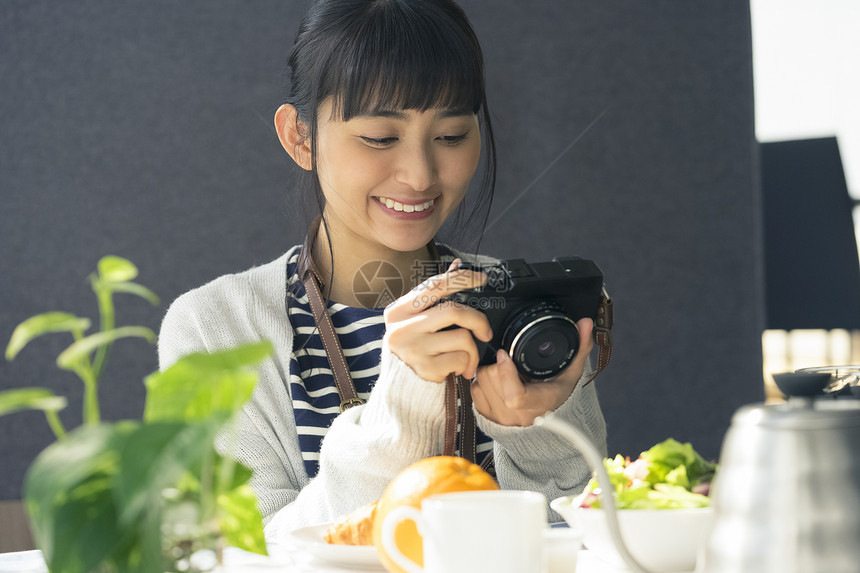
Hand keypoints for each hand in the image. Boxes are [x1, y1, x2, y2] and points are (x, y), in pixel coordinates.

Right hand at [383, 259, 493, 382]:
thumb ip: (435, 295)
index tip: (482, 278)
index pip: (435, 286)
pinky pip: (461, 360)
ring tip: (465, 357)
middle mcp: (403, 328)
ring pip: (462, 338)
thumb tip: (457, 265)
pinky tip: (456, 369)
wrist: (399, 385)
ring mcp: (413, 349)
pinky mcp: (425, 369)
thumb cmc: (412, 346)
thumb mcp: (415, 319)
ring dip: (471, 349)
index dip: (462, 278)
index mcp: (399, 310)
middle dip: (478, 321)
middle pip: (454, 312)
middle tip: (486, 332)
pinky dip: (466, 365)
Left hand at [471, 317, 593, 425]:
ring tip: (504, 371)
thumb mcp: (571, 372)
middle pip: (491, 379)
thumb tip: (585, 323)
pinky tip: (496, 381)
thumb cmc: (558, 396)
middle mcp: (516, 415)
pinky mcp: (486, 416)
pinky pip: (474, 390)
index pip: (514, 396)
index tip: (505, 355)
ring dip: (488, 371)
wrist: (547, 426)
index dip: (506, 373)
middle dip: (498, 364)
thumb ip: (580, 346)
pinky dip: (481, 381)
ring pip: (480, 382)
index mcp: (538, 404)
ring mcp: (500, 417)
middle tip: (510, 362)